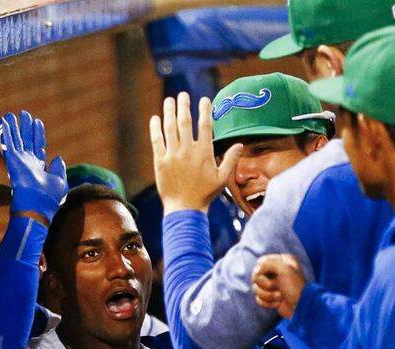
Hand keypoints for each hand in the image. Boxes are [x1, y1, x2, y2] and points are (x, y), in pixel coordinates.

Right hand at [0, 110, 66, 222]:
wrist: (37, 205)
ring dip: (12, 127)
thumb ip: (59, 169)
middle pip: (26, 140)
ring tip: (9, 114)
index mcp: (39, 167)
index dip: (38, 134)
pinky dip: (6, 131)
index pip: (38, 146)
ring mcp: (19, 161)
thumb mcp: (60, 182)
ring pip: (15, 140)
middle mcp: (28, 163)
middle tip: (24, 113)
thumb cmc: (50, 198)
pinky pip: (8, 143)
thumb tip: (58, 158)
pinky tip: (4, 121)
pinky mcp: (12, 160)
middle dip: (25, 127)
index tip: (37, 122)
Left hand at [149, 92, 242, 214]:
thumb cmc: (205, 194)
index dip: (204, 110)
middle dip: (184, 105)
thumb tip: (240, 144)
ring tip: (169, 100)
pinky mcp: (160, 161)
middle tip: (183, 94)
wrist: (184, 209)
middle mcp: (187, 150)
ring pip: (169, 128)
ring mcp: (172, 155)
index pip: (204, 125)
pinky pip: (156, 140)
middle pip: (184, 122)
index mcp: (203, 153)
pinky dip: (155, 128)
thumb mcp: (222, 179)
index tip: (204, 99)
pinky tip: (155, 118)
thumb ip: (231, 160)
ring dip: (169, 111)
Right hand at [252, 254, 305, 318]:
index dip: (263, 270)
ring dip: (268, 295)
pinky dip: (268, 303)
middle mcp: (277, 271)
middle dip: (267, 285)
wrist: (301, 307)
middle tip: (279, 286)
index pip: (261, 262)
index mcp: (282, 261)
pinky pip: (259, 299)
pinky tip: (279, 303)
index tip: (274, 275)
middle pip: (256, 276)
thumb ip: (267, 264)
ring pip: (256, 289)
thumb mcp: (283, 269)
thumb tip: (256, 272)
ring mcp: (273, 285)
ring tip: (281, 296)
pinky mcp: (270, 297)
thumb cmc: (294, 287)